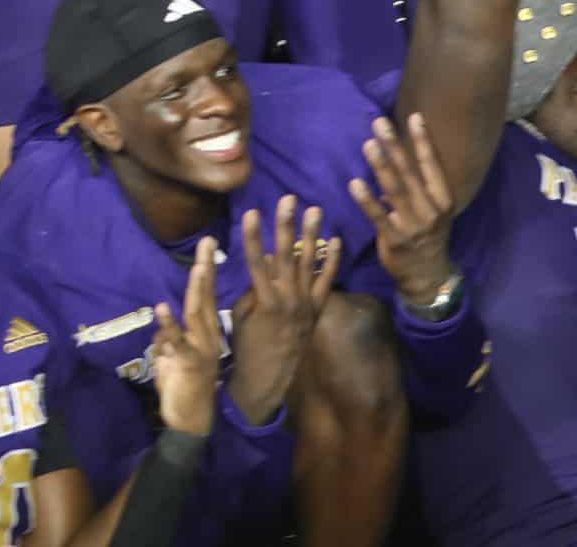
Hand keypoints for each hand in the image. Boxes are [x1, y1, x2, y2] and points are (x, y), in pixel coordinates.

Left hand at [148, 240, 224, 435]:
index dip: (207, 270)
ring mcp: (201, 349)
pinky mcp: (188, 363)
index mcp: (205, 332)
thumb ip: (168, 337)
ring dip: (198, 290)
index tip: (208, 245)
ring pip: (198, 314)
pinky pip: (177, 341)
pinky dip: (168, 324)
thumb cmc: (182, 387)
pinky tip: (162, 307)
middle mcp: (208, 337)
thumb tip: (161, 325)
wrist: (191, 421)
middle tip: (208, 243)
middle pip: (206, 297)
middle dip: (207, 269)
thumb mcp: (173, 356)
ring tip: (200, 267)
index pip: (207, 295)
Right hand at [225, 197, 340, 424]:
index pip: (256, 260)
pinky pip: (326, 282)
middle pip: (285, 255)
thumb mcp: (241, 315)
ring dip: (311, 235)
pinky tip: (335, 241)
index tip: (251, 212)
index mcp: (263, 299)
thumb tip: (263, 264)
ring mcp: (305, 304)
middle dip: (286, 226)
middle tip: (289, 200)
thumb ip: (252, 287)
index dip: (252, 236)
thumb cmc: (247, 345)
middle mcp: (287, 298)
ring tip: (314, 211)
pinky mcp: (317, 310)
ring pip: (308, 263)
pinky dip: (331, 262)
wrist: (268, 375)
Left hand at [347, 114, 458, 307]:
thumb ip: (414, 188)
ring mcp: (414, 225)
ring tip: (368, 144)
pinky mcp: (396, 239)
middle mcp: (431, 210)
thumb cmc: (426, 236)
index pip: (432, 165)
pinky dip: (367, 199)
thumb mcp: (429, 211)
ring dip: (381, 166)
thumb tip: (393, 163)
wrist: (429, 276)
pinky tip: (355, 183)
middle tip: (379, 123)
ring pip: (395, 190)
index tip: (413, 116)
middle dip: (394, 146)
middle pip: (410, 173)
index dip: (422, 141)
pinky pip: (379, 216)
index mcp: (442, 200)